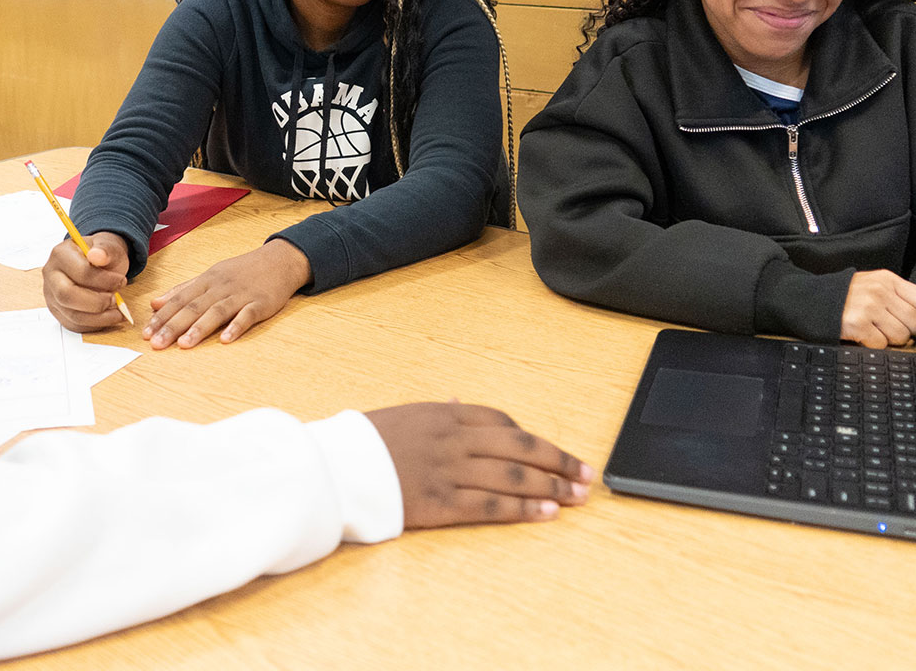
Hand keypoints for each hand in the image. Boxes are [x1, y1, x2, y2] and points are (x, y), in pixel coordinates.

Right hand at [42, 232, 129, 332]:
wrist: (97, 261)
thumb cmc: (102, 255)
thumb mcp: (109, 246)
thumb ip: (106, 249)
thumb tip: (97, 255)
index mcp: (60, 254)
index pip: (80, 273)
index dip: (104, 281)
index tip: (121, 281)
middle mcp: (51, 275)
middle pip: (67, 296)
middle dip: (97, 302)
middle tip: (115, 300)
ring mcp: (52, 295)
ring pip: (72, 315)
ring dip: (99, 318)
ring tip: (116, 311)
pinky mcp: (58, 311)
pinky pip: (75, 325)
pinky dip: (95, 324)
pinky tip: (108, 316)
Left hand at [145, 239, 309, 348]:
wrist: (279, 260)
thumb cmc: (242, 270)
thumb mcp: (211, 275)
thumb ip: (183, 289)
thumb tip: (155, 303)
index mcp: (207, 280)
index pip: (180, 299)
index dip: (163, 316)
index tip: (147, 332)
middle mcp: (220, 286)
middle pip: (194, 307)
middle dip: (173, 326)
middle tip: (157, 344)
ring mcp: (241, 295)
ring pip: (217, 311)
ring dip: (200, 328)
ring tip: (184, 344)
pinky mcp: (260, 303)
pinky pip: (247, 315)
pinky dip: (236, 327)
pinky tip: (225, 339)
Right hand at [365, 403, 594, 527]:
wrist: (330, 468)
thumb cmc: (362, 443)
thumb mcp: (402, 415)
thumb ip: (435, 413)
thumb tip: (455, 402)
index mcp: (443, 415)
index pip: (501, 422)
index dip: (533, 438)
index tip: (553, 452)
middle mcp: (452, 439)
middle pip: (519, 446)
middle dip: (558, 460)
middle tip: (586, 474)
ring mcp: (447, 471)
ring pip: (512, 476)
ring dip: (551, 486)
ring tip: (577, 496)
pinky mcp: (439, 502)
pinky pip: (489, 505)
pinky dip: (522, 509)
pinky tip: (547, 513)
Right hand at [841, 270, 915, 348]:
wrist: (811, 299)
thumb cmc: (847, 294)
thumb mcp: (876, 283)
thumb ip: (904, 292)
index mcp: (888, 280)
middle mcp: (880, 292)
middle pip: (915, 322)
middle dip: (907, 330)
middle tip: (890, 327)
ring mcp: (869, 308)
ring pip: (901, 336)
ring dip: (890, 339)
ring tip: (875, 330)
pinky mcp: (858, 325)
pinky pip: (881, 344)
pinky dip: (873, 344)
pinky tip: (863, 334)